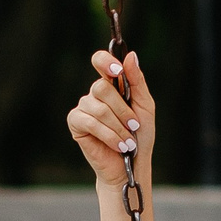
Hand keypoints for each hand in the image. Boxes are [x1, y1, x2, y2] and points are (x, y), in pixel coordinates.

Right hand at [66, 48, 153, 185]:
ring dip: (118, 127)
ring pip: (99, 108)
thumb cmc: (139, 136)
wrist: (131, 165)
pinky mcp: (76, 123)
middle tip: (134, 126)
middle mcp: (95, 94)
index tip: (117, 70)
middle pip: (102, 87)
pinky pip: (91, 123)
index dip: (105, 61)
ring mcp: (83, 108)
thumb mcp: (145, 106)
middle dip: (122, 110)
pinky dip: (108, 135)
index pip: (100, 61)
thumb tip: (130, 55)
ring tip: (128, 142)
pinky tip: (118, 145)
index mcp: (112, 84)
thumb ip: (137, 81)